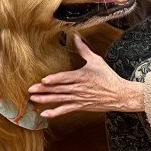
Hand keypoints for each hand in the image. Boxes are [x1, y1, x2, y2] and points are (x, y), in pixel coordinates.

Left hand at [28, 36, 144, 117]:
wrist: (119, 95)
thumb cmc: (108, 77)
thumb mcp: (96, 60)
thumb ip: (83, 49)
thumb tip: (75, 37)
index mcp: (81, 76)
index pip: (65, 78)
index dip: (54, 79)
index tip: (43, 80)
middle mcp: (79, 88)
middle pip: (59, 89)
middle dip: (43, 90)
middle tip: (30, 90)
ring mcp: (79, 98)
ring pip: (59, 99)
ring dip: (46, 100)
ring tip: (33, 99)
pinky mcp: (80, 106)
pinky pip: (66, 110)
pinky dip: (55, 112)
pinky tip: (45, 113)